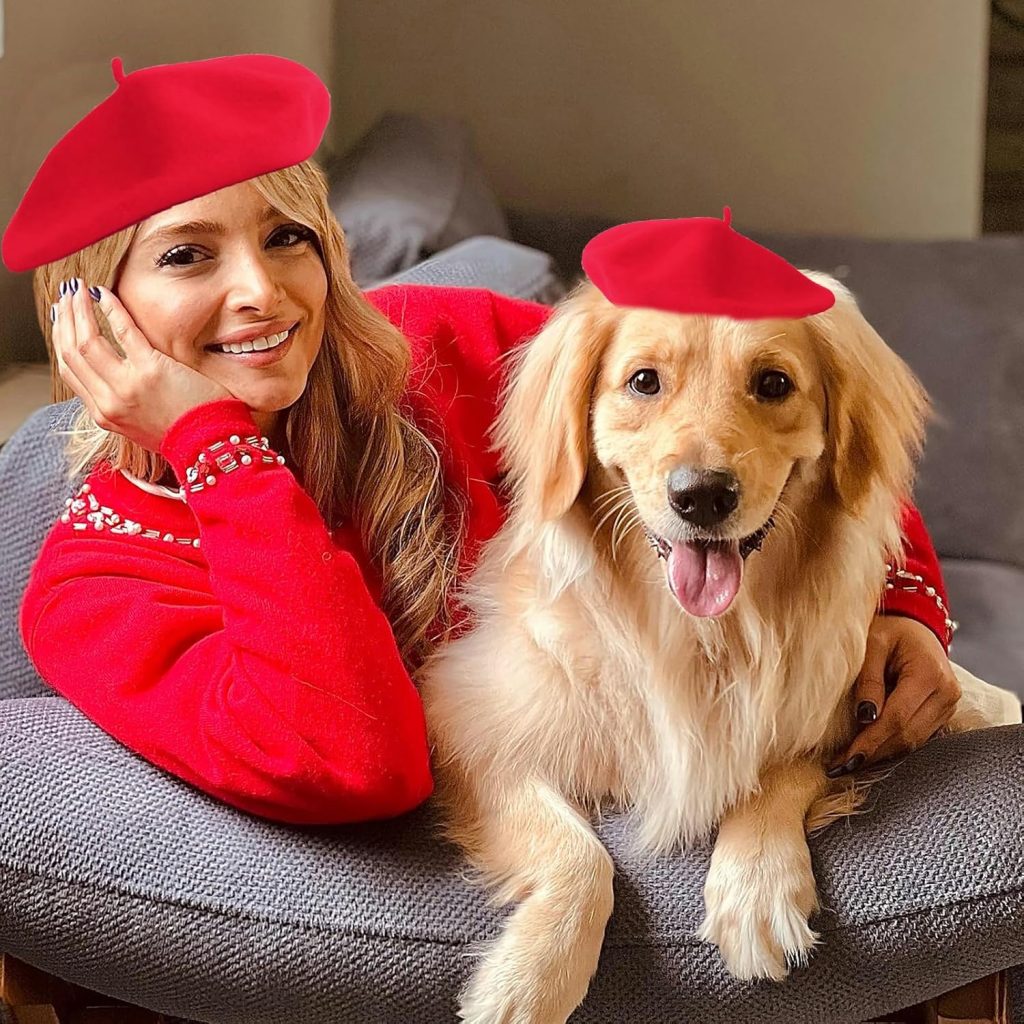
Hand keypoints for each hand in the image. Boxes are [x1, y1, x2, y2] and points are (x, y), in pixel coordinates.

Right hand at [51, 277, 231, 452]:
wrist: (212, 446)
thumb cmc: (185, 434)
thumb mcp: (140, 426)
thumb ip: (121, 403)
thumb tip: (111, 377)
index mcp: (104, 414)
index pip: (69, 371)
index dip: (61, 340)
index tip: (61, 319)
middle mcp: (108, 401)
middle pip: (71, 352)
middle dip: (65, 319)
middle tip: (67, 295)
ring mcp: (127, 386)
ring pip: (87, 341)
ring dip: (79, 309)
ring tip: (79, 288)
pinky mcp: (151, 371)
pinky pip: (124, 332)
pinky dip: (113, 309)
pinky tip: (106, 294)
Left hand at [827, 614, 960, 776]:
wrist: (916, 626)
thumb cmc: (889, 630)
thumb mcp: (872, 644)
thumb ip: (868, 680)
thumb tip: (864, 718)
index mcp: (930, 675)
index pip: (898, 718)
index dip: (870, 741)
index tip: (845, 758)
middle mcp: (946, 694)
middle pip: (907, 735)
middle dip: (873, 753)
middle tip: (840, 767)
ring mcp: (949, 706)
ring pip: (914, 741)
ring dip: (881, 755)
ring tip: (849, 763)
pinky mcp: (942, 713)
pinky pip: (917, 736)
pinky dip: (892, 746)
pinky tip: (869, 752)